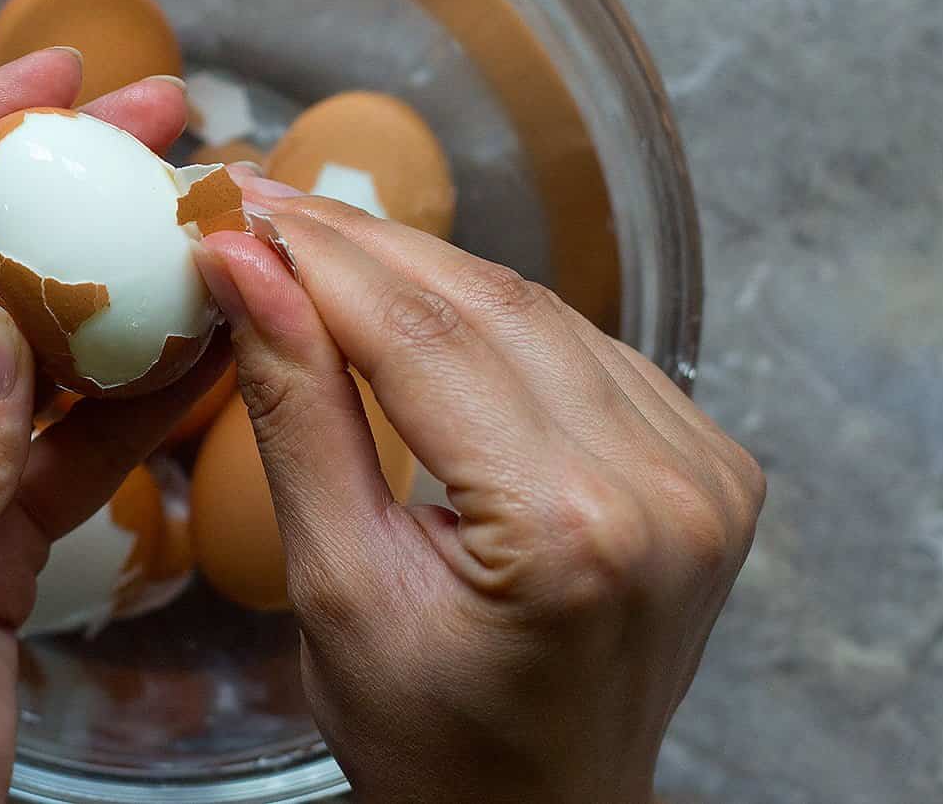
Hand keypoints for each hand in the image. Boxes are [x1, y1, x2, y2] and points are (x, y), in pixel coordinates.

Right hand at [195, 176, 764, 803]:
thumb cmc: (429, 737)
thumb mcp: (334, 584)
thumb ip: (298, 414)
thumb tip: (244, 271)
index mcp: (568, 529)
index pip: (421, 336)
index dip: (316, 258)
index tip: (236, 210)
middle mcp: (661, 484)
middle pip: (485, 302)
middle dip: (359, 246)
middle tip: (262, 206)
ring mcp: (700, 469)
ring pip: (535, 308)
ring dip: (419, 268)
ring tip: (317, 245)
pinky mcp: (707, 462)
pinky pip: (581, 345)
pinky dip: (489, 313)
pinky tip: (414, 299)